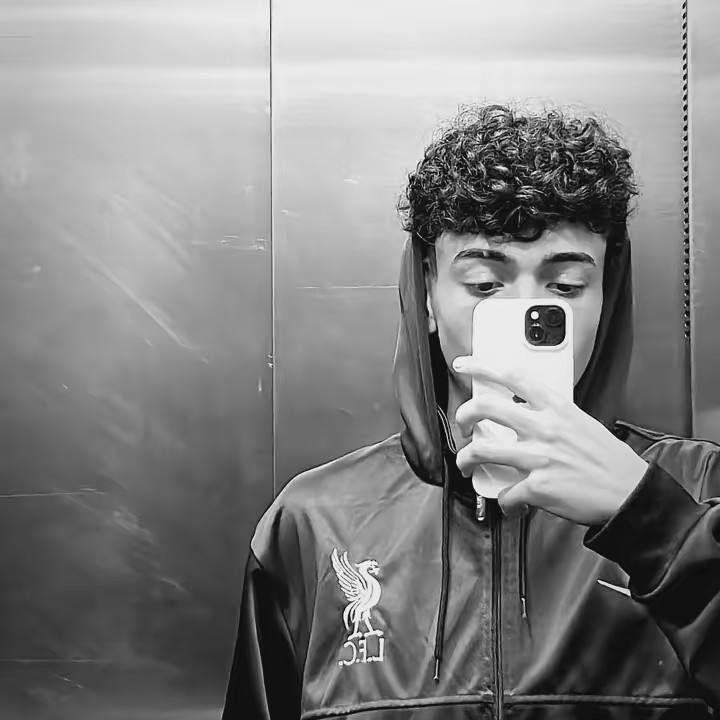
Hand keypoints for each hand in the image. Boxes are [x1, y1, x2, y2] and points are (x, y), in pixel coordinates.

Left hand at [452, 356, 649, 525]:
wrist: (630, 493)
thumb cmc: (608, 460)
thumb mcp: (581, 422)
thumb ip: (551, 415)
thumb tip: (525, 412)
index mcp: (556, 408)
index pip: (512, 376)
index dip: (482, 366)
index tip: (465, 365)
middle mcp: (544, 428)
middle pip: (485, 408)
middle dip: (463, 415)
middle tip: (461, 425)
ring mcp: (538, 457)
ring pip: (481, 451)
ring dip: (466, 460)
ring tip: (466, 464)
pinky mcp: (538, 487)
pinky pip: (505, 494)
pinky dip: (505, 502)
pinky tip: (511, 503)